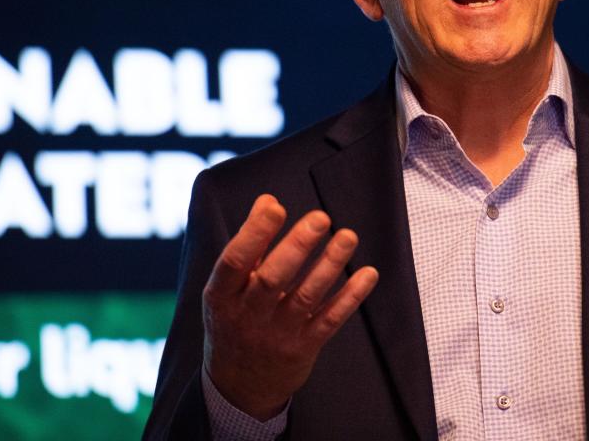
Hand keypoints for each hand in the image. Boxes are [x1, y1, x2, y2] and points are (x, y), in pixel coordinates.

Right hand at [201, 194, 378, 419]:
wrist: (238, 387)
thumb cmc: (234, 320)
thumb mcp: (228, 287)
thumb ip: (250, 244)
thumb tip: (267, 201)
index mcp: (222, 295)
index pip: (234, 261)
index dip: (254, 234)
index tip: (276, 208)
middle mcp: (247, 315)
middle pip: (272, 279)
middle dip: (297, 246)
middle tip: (320, 218)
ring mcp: (277, 334)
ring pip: (305, 297)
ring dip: (329, 265)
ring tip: (348, 236)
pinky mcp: (303, 347)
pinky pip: (330, 320)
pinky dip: (350, 297)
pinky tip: (367, 274)